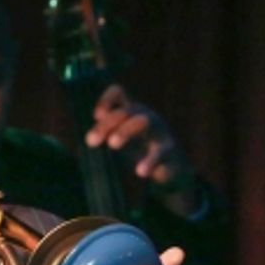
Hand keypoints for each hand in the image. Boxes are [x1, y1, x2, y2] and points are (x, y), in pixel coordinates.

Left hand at [85, 84, 200, 215]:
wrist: (173, 169)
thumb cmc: (141, 150)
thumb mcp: (121, 138)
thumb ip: (107, 129)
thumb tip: (94, 127)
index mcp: (132, 112)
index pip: (119, 93)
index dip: (106, 100)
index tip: (96, 116)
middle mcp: (147, 117)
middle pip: (126, 110)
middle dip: (107, 123)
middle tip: (91, 141)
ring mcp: (160, 132)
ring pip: (143, 121)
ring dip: (125, 131)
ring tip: (112, 145)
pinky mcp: (170, 152)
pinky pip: (161, 153)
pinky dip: (150, 161)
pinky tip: (140, 172)